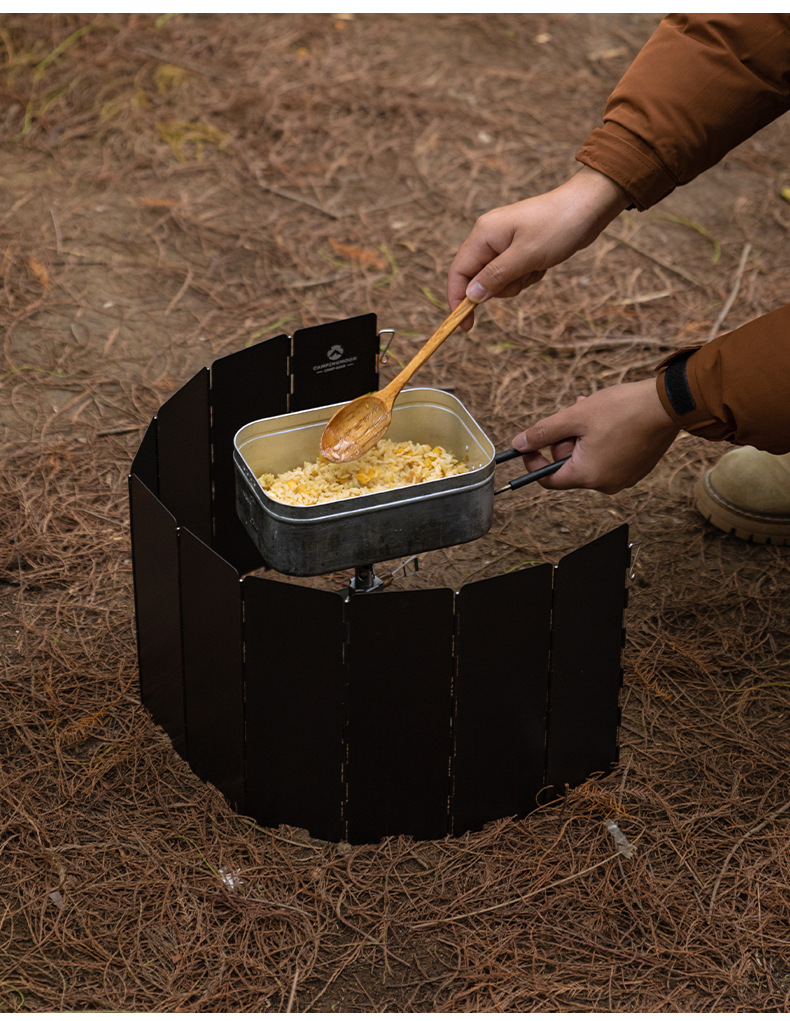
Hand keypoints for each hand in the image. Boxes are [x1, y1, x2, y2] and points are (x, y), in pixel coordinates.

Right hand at [447, 167, 629, 328]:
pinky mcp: (518, 247)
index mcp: (484, 234)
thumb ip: (495, 277)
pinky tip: (543, 263)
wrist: (588, 207)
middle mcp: (489, 237)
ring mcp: (504, 242)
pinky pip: (514, 273)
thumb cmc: (557, 227)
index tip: (466, 325)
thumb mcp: (525, 256)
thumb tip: (470, 296)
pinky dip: (527, 275)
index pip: (459, 271)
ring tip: (537, 266)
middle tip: (524, 276)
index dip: (458, 299)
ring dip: (518, 281)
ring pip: (498, 279)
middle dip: (501, 287)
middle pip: (479, 278)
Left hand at [512, 378, 679, 493]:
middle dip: (564, 440)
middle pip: (569, 466)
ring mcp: (624, 478)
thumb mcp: (574, 417)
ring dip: (581, 435)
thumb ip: (542, 433)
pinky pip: (608, 457)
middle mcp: (606, 484)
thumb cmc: (621, 409)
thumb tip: (517, 444)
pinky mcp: (637, 469)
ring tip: (588, 408)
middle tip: (570, 413)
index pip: (547, 479)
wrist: (669, 404)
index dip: (533, 459)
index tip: (530, 442)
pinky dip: (600, 440)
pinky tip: (607, 418)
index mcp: (588, 476)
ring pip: (588, 458)